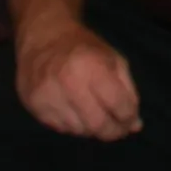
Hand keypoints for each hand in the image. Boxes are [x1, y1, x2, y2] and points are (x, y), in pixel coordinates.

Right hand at [14, 1, 143, 140]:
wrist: (43, 38)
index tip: (130, 119)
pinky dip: (75, 126)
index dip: (129, 117)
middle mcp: (69, 83)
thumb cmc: (84, 48)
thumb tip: (135, 126)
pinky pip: (62, 129)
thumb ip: (128, 92)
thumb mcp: (113, 59)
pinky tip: (77, 112)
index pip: (118, 104)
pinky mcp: (35, 106)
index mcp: (93, 66)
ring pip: (80, 131)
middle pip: (98, 124)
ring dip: (93, 129)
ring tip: (95, 115)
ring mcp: (49, 96)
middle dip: (113, 132)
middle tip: (118, 129)